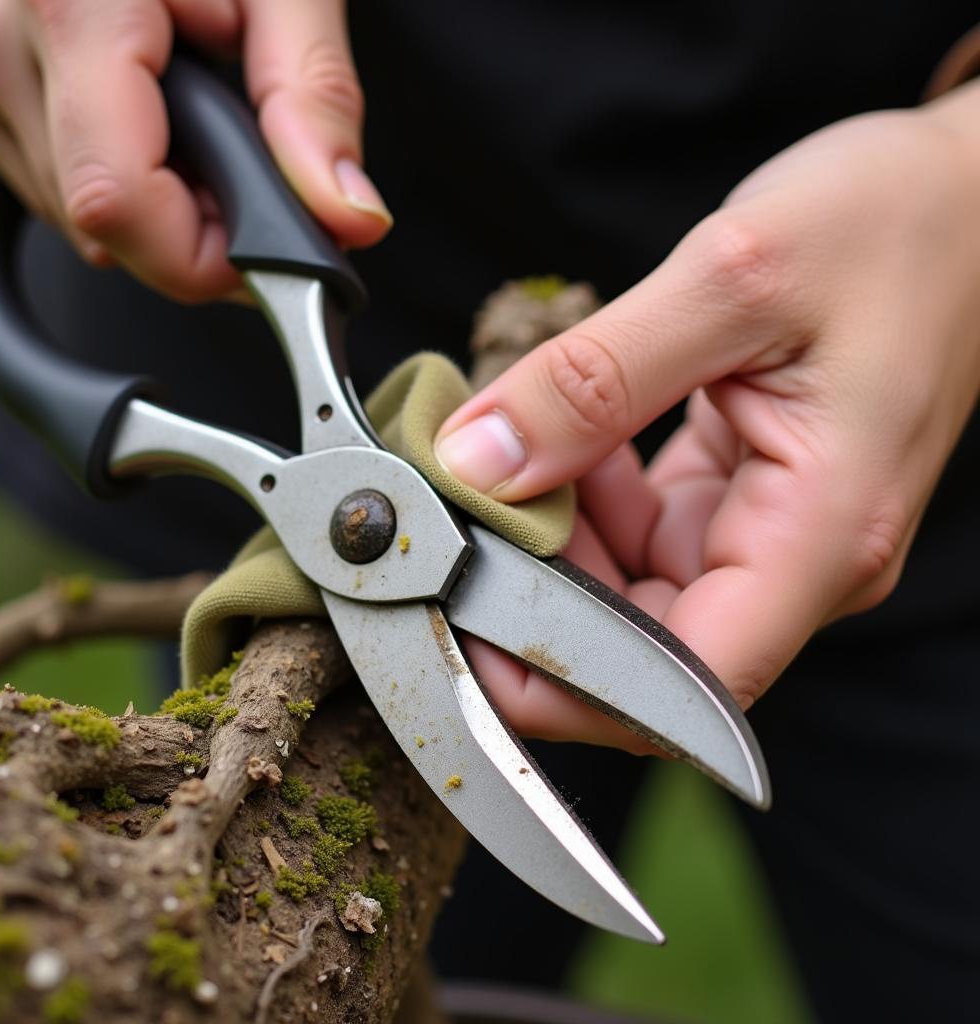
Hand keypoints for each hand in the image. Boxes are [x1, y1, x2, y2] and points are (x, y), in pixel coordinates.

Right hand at [0, 0, 389, 300]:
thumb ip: (313, 98)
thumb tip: (346, 216)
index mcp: (69, 2)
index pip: (120, 203)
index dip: (207, 256)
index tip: (267, 246)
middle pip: (103, 227)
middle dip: (193, 230)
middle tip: (243, 162)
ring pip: (76, 221)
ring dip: (155, 205)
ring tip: (193, 118)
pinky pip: (48, 187)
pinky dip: (114, 179)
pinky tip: (145, 117)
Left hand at [439, 88, 979, 748]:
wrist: (965, 195)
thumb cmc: (891, 222)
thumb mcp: (730, 278)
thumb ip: (595, 380)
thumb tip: (478, 462)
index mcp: (823, 531)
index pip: (687, 684)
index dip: (567, 686)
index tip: (467, 638)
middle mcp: (800, 555)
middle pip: (643, 644)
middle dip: (537, 598)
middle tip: (454, 521)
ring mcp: (770, 530)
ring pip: (629, 589)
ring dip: (551, 539)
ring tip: (501, 457)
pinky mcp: (743, 497)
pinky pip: (641, 531)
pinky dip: (583, 496)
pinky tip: (559, 436)